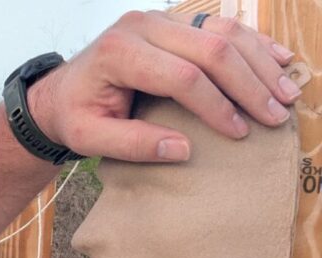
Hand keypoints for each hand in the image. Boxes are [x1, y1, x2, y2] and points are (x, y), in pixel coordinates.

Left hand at [28, 10, 299, 162]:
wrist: (59, 92)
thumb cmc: (73, 116)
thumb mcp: (87, 138)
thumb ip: (131, 144)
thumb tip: (182, 150)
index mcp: (119, 52)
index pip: (182, 76)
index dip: (215, 105)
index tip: (238, 133)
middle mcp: (142, 26)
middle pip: (210, 49)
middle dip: (248, 85)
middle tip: (275, 115)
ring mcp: (159, 20)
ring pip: (222, 33)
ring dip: (259, 63)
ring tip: (286, 94)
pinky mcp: (172, 22)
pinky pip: (219, 26)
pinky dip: (252, 44)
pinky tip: (278, 61)